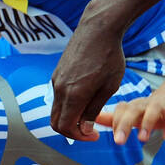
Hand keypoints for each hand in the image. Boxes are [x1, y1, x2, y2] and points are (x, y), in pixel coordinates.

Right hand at [50, 11, 126, 140]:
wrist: (98, 28)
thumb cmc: (109, 56)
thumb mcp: (109, 87)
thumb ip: (94, 109)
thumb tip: (84, 128)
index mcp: (74, 94)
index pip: (66, 127)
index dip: (79, 136)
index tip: (94, 135)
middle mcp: (60, 88)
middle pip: (56, 122)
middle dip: (72, 131)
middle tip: (90, 130)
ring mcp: (56, 80)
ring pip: (56, 109)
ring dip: (70, 117)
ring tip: (90, 113)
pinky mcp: (57, 73)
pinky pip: (58, 97)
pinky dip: (68, 105)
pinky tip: (85, 98)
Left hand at [96, 82, 164, 144]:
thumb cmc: (153, 107)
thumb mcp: (134, 113)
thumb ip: (113, 118)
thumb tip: (89, 120)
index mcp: (136, 106)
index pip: (121, 111)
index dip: (114, 122)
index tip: (112, 138)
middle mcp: (148, 104)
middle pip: (133, 110)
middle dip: (125, 124)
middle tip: (118, 141)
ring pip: (154, 110)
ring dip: (147, 124)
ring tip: (141, 138)